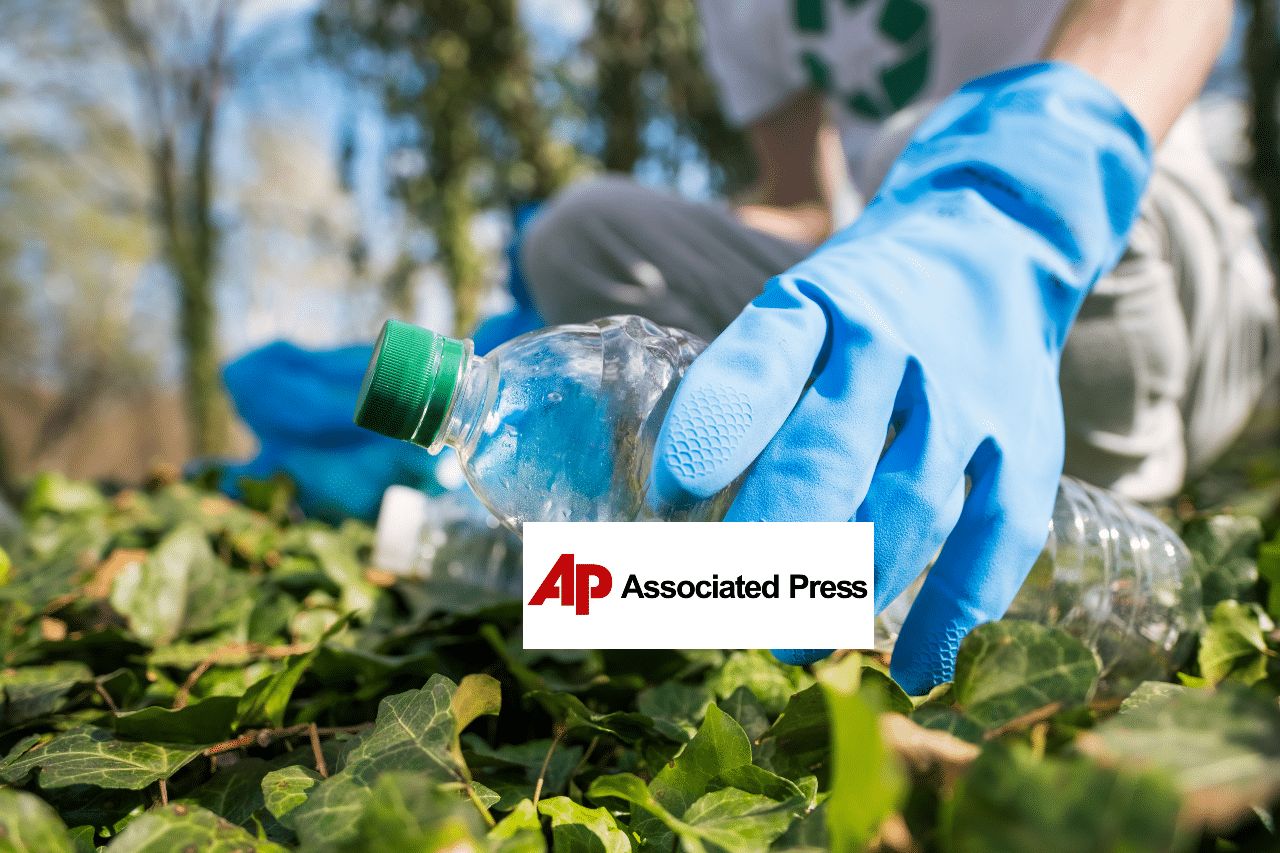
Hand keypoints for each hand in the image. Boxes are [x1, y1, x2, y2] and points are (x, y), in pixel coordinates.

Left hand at [650, 63, 1150, 693]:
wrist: (992, 240)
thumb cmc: (861, 305)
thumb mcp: (795, 312)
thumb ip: (743, 394)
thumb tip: (669, 511)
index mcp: (818, 306)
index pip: (761, 360)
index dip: (715, 429)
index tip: (671, 496)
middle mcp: (894, 345)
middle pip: (829, 452)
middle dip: (771, 541)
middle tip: (723, 609)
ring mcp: (968, 395)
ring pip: (909, 503)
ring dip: (848, 585)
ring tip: (792, 645)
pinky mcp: (1027, 442)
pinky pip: (996, 535)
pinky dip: (955, 610)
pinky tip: (912, 669)